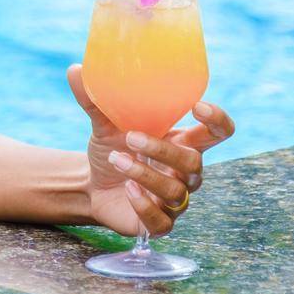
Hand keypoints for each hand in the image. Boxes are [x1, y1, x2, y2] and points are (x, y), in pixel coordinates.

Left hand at [65, 63, 234, 237]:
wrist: (92, 185)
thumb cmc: (111, 148)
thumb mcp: (103, 124)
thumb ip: (95, 100)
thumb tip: (75, 69)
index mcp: (182, 141)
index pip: (219, 133)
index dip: (218, 121)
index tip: (197, 106)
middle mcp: (185, 171)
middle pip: (194, 162)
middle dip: (163, 150)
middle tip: (131, 137)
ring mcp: (175, 200)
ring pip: (176, 190)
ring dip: (145, 174)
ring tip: (116, 159)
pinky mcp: (160, 224)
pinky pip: (162, 220)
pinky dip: (144, 205)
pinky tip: (127, 190)